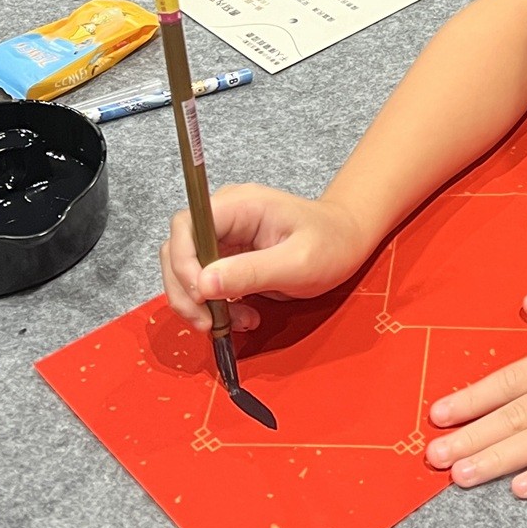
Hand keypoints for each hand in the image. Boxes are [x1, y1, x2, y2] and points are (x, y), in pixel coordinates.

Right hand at [160, 184, 369, 332]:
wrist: (348, 242)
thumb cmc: (332, 244)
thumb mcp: (297, 262)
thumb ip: (251, 272)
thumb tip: (204, 284)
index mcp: (241, 205)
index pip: (187, 224)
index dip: (182, 261)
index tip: (200, 295)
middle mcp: (226, 217)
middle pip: (179, 250)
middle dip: (186, 291)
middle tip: (208, 322)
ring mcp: (226, 237)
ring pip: (188, 272)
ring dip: (201, 305)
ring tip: (236, 322)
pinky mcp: (229, 258)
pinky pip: (206, 284)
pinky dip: (216, 307)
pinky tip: (243, 316)